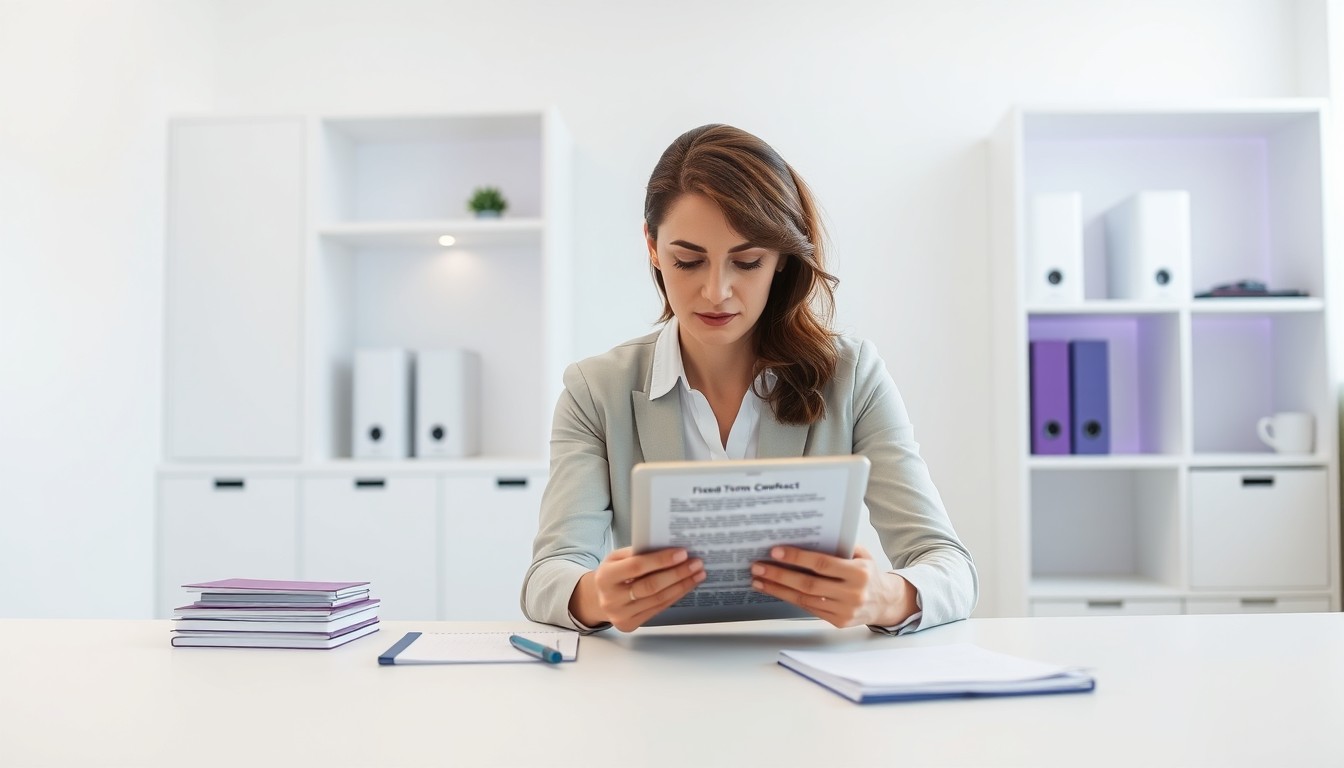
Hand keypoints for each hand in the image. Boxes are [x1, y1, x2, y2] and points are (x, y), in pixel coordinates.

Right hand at [570, 547, 705, 631]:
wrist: (597, 598)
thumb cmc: (611, 574)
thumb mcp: (615, 558)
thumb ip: (637, 553)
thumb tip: (668, 548)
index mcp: (605, 577)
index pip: (637, 567)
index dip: (661, 560)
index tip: (682, 553)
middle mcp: (611, 598)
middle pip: (651, 586)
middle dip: (677, 574)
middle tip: (696, 563)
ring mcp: (620, 614)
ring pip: (658, 599)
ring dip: (682, 586)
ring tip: (697, 574)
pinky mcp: (630, 624)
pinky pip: (658, 609)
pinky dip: (675, 596)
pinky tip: (686, 586)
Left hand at [750, 545, 916, 627]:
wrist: (885, 602)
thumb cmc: (869, 574)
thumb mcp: (862, 555)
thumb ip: (839, 547)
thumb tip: (805, 536)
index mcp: (859, 573)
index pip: (822, 564)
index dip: (797, 558)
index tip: (776, 551)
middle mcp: (852, 594)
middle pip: (808, 584)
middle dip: (779, 575)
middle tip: (758, 567)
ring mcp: (845, 611)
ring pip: (804, 599)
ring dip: (778, 589)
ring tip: (759, 580)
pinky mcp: (837, 621)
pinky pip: (808, 609)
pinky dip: (789, 599)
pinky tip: (775, 590)